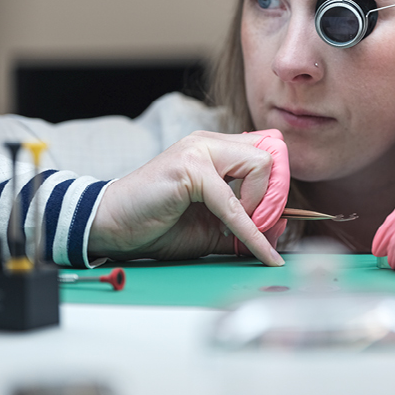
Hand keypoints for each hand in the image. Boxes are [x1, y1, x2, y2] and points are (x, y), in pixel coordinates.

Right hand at [88, 130, 287, 265]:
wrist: (113, 227)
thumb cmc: (158, 225)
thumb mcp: (214, 226)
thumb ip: (246, 225)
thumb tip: (282, 229)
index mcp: (217, 149)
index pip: (270, 151)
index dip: (277, 187)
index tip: (267, 219)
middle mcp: (209, 143)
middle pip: (272, 154)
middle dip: (274, 196)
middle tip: (260, 226)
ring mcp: (198, 151)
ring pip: (261, 164)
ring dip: (260, 205)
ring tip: (240, 229)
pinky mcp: (189, 169)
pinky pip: (234, 201)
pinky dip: (251, 231)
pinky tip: (261, 252)